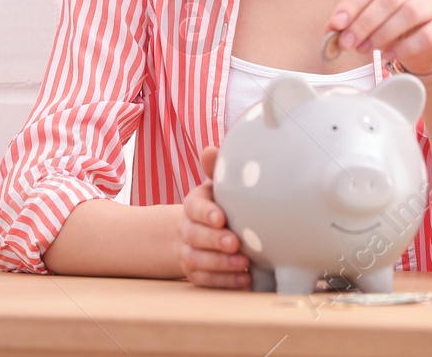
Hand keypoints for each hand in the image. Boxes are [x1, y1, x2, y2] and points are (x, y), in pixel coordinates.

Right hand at [176, 145, 250, 288]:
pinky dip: (225, 282)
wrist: (203, 231)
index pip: (194, 207)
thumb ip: (216, 168)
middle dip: (215, 241)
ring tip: (244, 264)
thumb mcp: (218, 184)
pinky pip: (205, 280)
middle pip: (195, 236)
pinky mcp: (196, 273)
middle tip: (235, 243)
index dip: (206, 213)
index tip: (221, 218)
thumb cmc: (220, 202)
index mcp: (194, 204)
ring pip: (198, 261)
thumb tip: (209, 150)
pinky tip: (244, 279)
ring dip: (221, 264)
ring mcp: (189, 252)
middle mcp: (187, 229)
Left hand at [328, 0, 431, 74]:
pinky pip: (428, 34)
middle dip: (365, 22)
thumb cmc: (398, 20)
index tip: (337, 24)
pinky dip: (404, 47)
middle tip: (349, 43)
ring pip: (410, 12)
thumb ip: (354, 16)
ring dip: (383, 33)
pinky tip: (389, 54)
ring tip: (367, 48)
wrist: (430, 40)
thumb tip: (331, 29)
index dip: (353, 3)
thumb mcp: (374, 12)